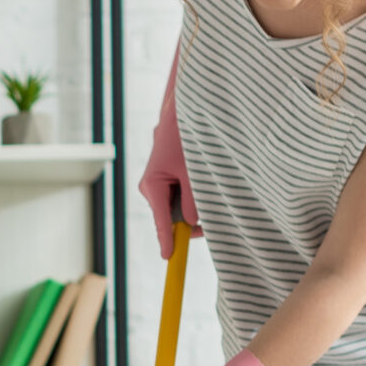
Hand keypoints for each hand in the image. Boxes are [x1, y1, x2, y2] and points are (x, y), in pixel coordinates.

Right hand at [137, 55, 201, 261]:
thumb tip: (194, 224)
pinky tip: (203, 180)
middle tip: (214, 217)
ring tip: (210, 185)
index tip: (169, 258)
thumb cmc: (185, 134)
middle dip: (191, 222)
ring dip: (196, 205)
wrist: (185, 107)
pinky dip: (194, 195)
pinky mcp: (169, 176)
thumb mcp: (194, 170)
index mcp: (152, 185)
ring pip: (179, 207)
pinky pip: (181, 196)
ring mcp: (161, 182)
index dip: (167, 241)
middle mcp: (153, 186)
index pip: (161, 221)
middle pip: (172, 218)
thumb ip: (195, 200)